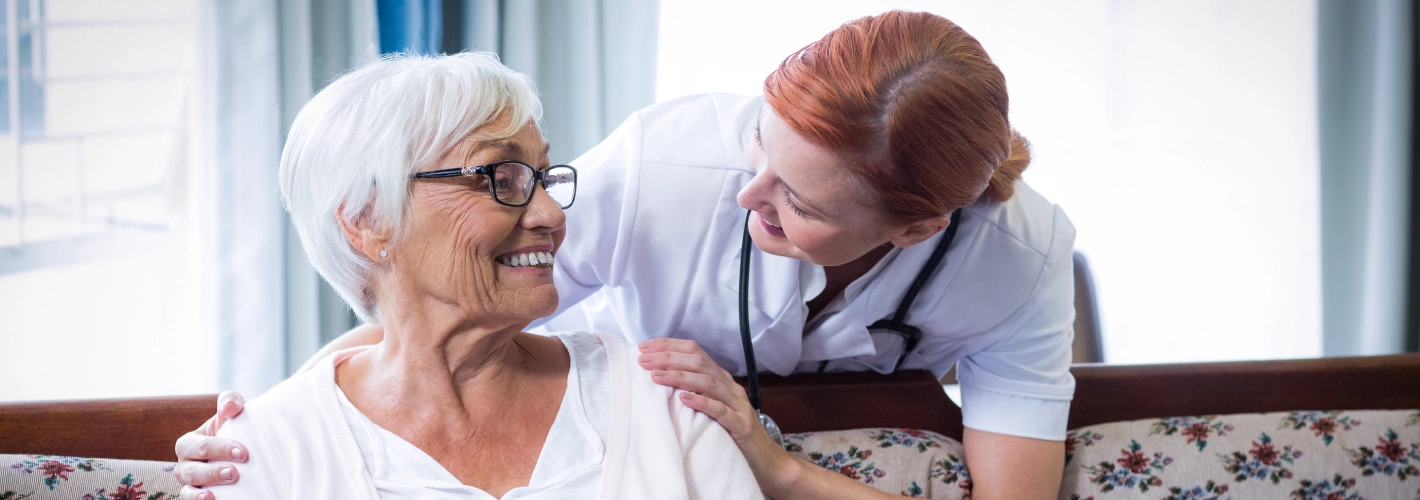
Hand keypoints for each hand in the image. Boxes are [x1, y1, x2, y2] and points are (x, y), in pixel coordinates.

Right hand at [172, 391, 247, 499]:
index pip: (202, 446)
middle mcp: (184, 465)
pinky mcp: (195, 495)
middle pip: (192, 469)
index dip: (221, 449)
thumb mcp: (230, 412)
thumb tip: (230, 407)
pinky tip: (211, 499)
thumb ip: (229, 401)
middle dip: (213, 472)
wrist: (240, 450)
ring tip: (218, 491)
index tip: (243, 453)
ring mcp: (188, 483)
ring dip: (204, 490)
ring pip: (188, 488)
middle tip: (235, 472)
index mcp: (189, 443)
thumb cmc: (232, 429)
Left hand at [637, 338, 763, 443]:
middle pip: (699, 362)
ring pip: (708, 382)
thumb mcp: (711, 408)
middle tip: (643, 360)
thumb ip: (693, 392)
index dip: (669, 346)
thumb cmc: (732, 435)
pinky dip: (702, 403)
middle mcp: (730, 387)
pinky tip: (684, 399)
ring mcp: (738, 405)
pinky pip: (721, 411)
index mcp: (721, 380)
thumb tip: (657, 379)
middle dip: (669, 358)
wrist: (766, 462)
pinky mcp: (742, 426)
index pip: (695, 352)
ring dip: (680, 376)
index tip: (643, 347)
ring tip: (656, 376)